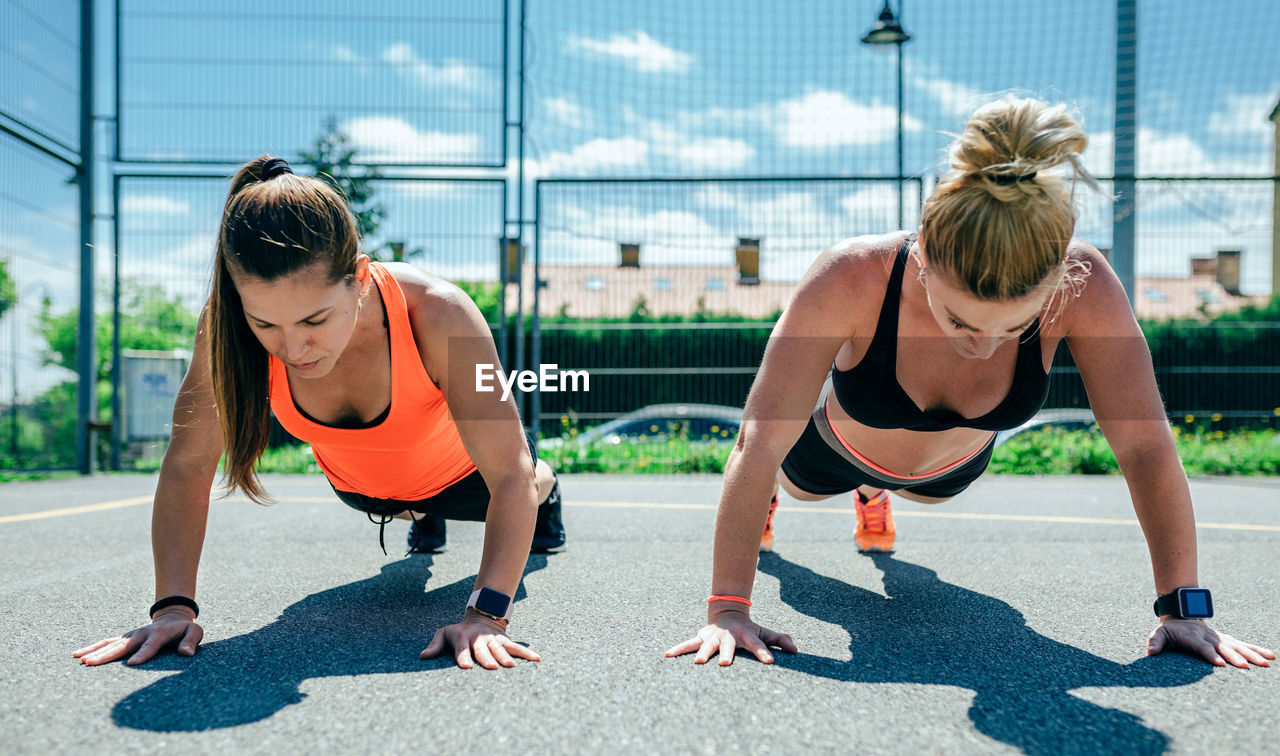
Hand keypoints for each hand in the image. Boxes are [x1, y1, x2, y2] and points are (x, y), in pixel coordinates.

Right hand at [72, 607, 202, 665]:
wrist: (172, 617)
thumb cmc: (184, 629)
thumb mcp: (194, 632)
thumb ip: (190, 641)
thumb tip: (186, 654)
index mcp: (159, 634)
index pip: (150, 645)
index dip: (142, 654)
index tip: (132, 664)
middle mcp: (141, 634)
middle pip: (123, 646)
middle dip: (108, 655)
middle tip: (92, 663)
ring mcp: (130, 636)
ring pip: (110, 644)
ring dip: (96, 652)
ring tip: (81, 660)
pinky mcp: (124, 639)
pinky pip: (106, 643)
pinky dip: (92, 648)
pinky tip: (77, 654)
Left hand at [420, 610, 540, 668]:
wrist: (480, 617)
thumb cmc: (458, 633)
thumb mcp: (444, 634)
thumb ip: (435, 645)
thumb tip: (423, 656)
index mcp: (463, 637)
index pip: (461, 648)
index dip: (463, 657)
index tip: (465, 667)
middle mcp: (479, 638)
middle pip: (483, 649)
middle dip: (487, 658)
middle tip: (492, 667)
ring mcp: (493, 639)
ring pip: (500, 647)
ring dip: (506, 656)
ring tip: (511, 666)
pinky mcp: (504, 641)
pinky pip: (516, 647)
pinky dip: (526, 653)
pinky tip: (537, 659)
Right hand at [664, 608, 797, 665]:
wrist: (727, 612)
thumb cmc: (748, 629)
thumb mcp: (765, 632)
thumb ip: (779, 640)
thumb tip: (796, 650)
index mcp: (745, 636)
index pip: (758, 645)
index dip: (764, 653)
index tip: (770, 662)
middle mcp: (728, 637)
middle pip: (728, 646)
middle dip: (727, 654)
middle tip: (725, 664)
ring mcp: (713, 637)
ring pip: (707, 645)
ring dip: (702, 652)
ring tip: (699, 662)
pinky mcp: (701, 637)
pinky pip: (687, 644)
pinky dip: (678, 649)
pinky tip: (667, 655)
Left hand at [1147, 619, 1274, 667]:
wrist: (1182, 616)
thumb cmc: (1170, 631)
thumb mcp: (1158, 634)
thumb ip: (1155, 642)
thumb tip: (1150, 652)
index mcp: (1193, 637)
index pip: (1202, 647)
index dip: (1210, 654)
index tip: (1220, 664)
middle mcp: (1209, 637)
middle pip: (1224, 647)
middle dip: (1235, 657)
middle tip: (1246, 666)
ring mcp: (1220, 638)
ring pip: (1238, 646)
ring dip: (1252, 654)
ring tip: (1266, 662)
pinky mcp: (1227, 640)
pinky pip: (1244, 644)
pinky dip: (1257, 649)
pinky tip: (1270, 656)